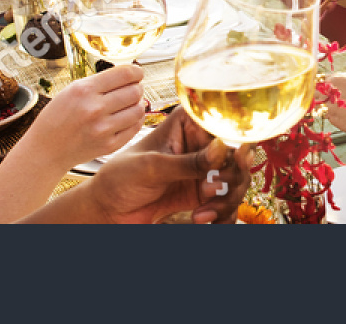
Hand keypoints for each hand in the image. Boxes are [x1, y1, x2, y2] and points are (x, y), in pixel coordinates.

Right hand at [24, 64, 145, 172]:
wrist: (46, 150)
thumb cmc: (58, 117)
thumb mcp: (72, 90)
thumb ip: (100, 82)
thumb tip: (130, 74)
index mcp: (84, 90)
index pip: (125, 74)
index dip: (136, 71)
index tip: (137, 73)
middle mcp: (94, 109)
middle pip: (135, 91)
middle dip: (137, 87)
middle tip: (133, 89)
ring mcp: (102, 129)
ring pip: (138, 109)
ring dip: (138, 104)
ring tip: (130, 103)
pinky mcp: (109, 145)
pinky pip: (135, 127)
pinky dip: (136, 119)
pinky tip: (129, 116)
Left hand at [89, 107, 251, 223]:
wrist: (107, 210)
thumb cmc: (121, 177)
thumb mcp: (152, 167)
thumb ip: (187, 162)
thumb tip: (223, 148)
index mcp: (189, 123)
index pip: (225, 125)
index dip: (236, 140)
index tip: (238, 157)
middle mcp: (201, 144)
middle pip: (238, 156)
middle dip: (234, 177)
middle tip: (215, 191)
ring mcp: (204, 170)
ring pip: (237, 182)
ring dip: (226, 201)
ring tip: (202, 215)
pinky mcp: (202, 195)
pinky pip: (226, 204)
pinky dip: (222, 216)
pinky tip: (203, 221)